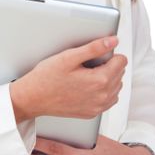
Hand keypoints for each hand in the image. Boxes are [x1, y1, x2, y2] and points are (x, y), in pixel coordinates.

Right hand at [10, 36, 127, 122]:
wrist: (33, 98)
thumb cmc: (47, 77)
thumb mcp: (69, 57)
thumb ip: (94, 48)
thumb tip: (113, 41)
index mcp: (100, 80)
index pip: (121, 61)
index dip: (109, 53)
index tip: (95, 54)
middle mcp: (102, 97)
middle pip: (120, 74)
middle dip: (108, 65)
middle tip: (87, 63)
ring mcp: (98, 107)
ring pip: (116, 87)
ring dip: (107, 78)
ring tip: (86, 73)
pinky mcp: (92, 113)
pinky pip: (108, 100)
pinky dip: (103, 91)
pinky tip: (87, 85)